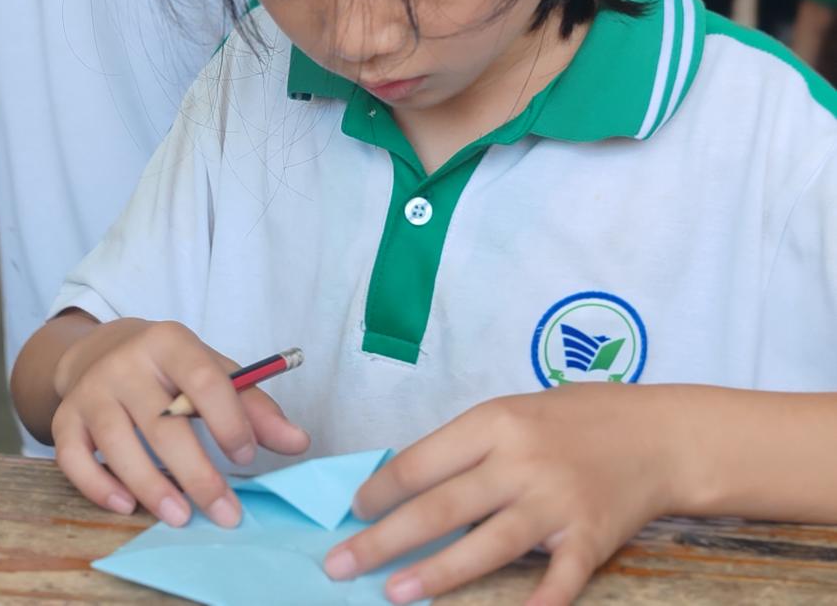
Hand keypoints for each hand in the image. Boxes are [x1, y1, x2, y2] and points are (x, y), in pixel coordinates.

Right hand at [51, 319, 310, 527]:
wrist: (100, 351)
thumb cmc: (169, 370)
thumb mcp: (213, 372)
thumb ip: (255, 407)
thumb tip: (298, 442)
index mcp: (169, 342)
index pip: (202, 379)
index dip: (228, 421)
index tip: (248, 457)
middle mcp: (125, 362)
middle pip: (161, 422)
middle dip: (197, 474)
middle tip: (225, 513)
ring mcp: (91, 390)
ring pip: (118, 444)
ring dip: (151, 487)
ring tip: (181, 517)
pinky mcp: (66, 418)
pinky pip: (74, 458)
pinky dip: (99, 486)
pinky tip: (127, 505)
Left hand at [323, 385, 681, 605]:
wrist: (660, 433)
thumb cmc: (575, 420)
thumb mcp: (512, 414)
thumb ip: (466, 447)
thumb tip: (403, 484)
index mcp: (494, 424)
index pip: (420, 462)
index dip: (380, 490)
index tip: (354, 512)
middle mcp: (521, 462)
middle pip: (440, 507)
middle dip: (384, 539)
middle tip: (340, 565)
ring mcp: (557, 502)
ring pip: (487, 545)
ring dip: (437, 573)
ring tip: (393, 593)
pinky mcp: (592, 538)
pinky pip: (559, 579)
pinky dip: (537, 604)